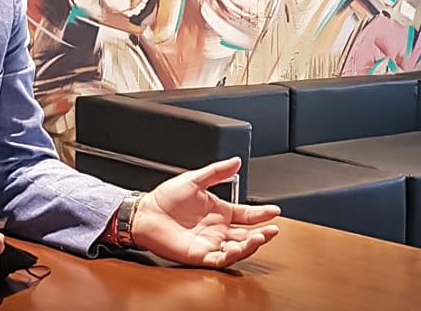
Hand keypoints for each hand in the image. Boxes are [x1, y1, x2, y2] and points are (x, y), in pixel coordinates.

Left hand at [132, 156, 279, 267]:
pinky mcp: (200, 254)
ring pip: (238, 248)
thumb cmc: (165, 198)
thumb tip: (236, 161)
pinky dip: (232, 255)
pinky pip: (220, 258)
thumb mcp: (194, 179)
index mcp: (219, 211)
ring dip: (251, 245)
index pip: (247, 214)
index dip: (262, 213)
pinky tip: (239, 247)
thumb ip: (216, 172)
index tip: (274, 210)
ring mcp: (210, 242)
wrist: (145, 212)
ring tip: (261, 236)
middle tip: (273, 229)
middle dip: (263, 233)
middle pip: (247, 234)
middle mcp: (217, 228)